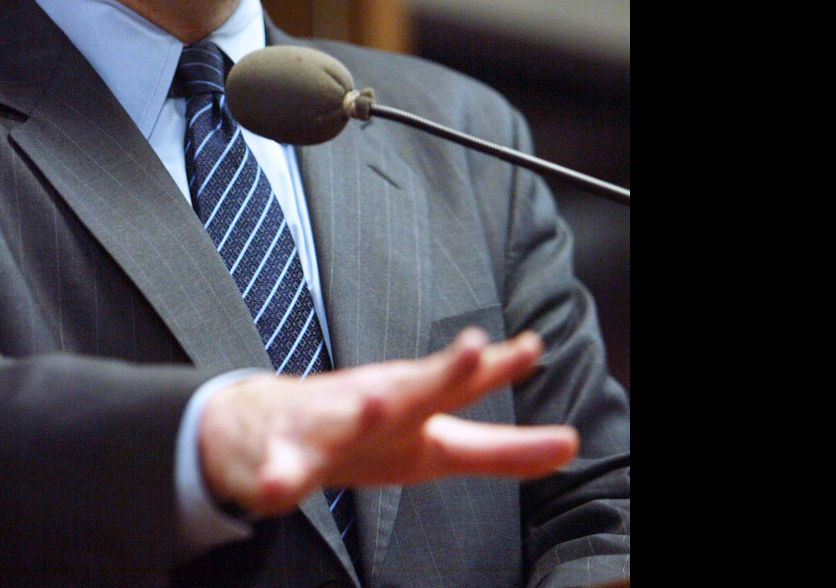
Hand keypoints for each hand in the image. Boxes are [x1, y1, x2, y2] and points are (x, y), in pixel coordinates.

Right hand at [197, 326, 578, 516]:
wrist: (262, 427)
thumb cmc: (361, 433)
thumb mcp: (435, 442)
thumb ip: (500, 448)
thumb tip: (573, 446)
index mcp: (412, 409)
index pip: (463, 388)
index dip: (497, 369)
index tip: (534, 346)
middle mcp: (374, 408)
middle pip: (412, 390)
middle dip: (440, 373)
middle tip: (472, 350)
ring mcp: (326, 428)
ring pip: (343, 419)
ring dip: (358, 412)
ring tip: (373, 402)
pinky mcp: (283, 456)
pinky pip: (281, 471)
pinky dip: (280, 478)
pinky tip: (280, 488)